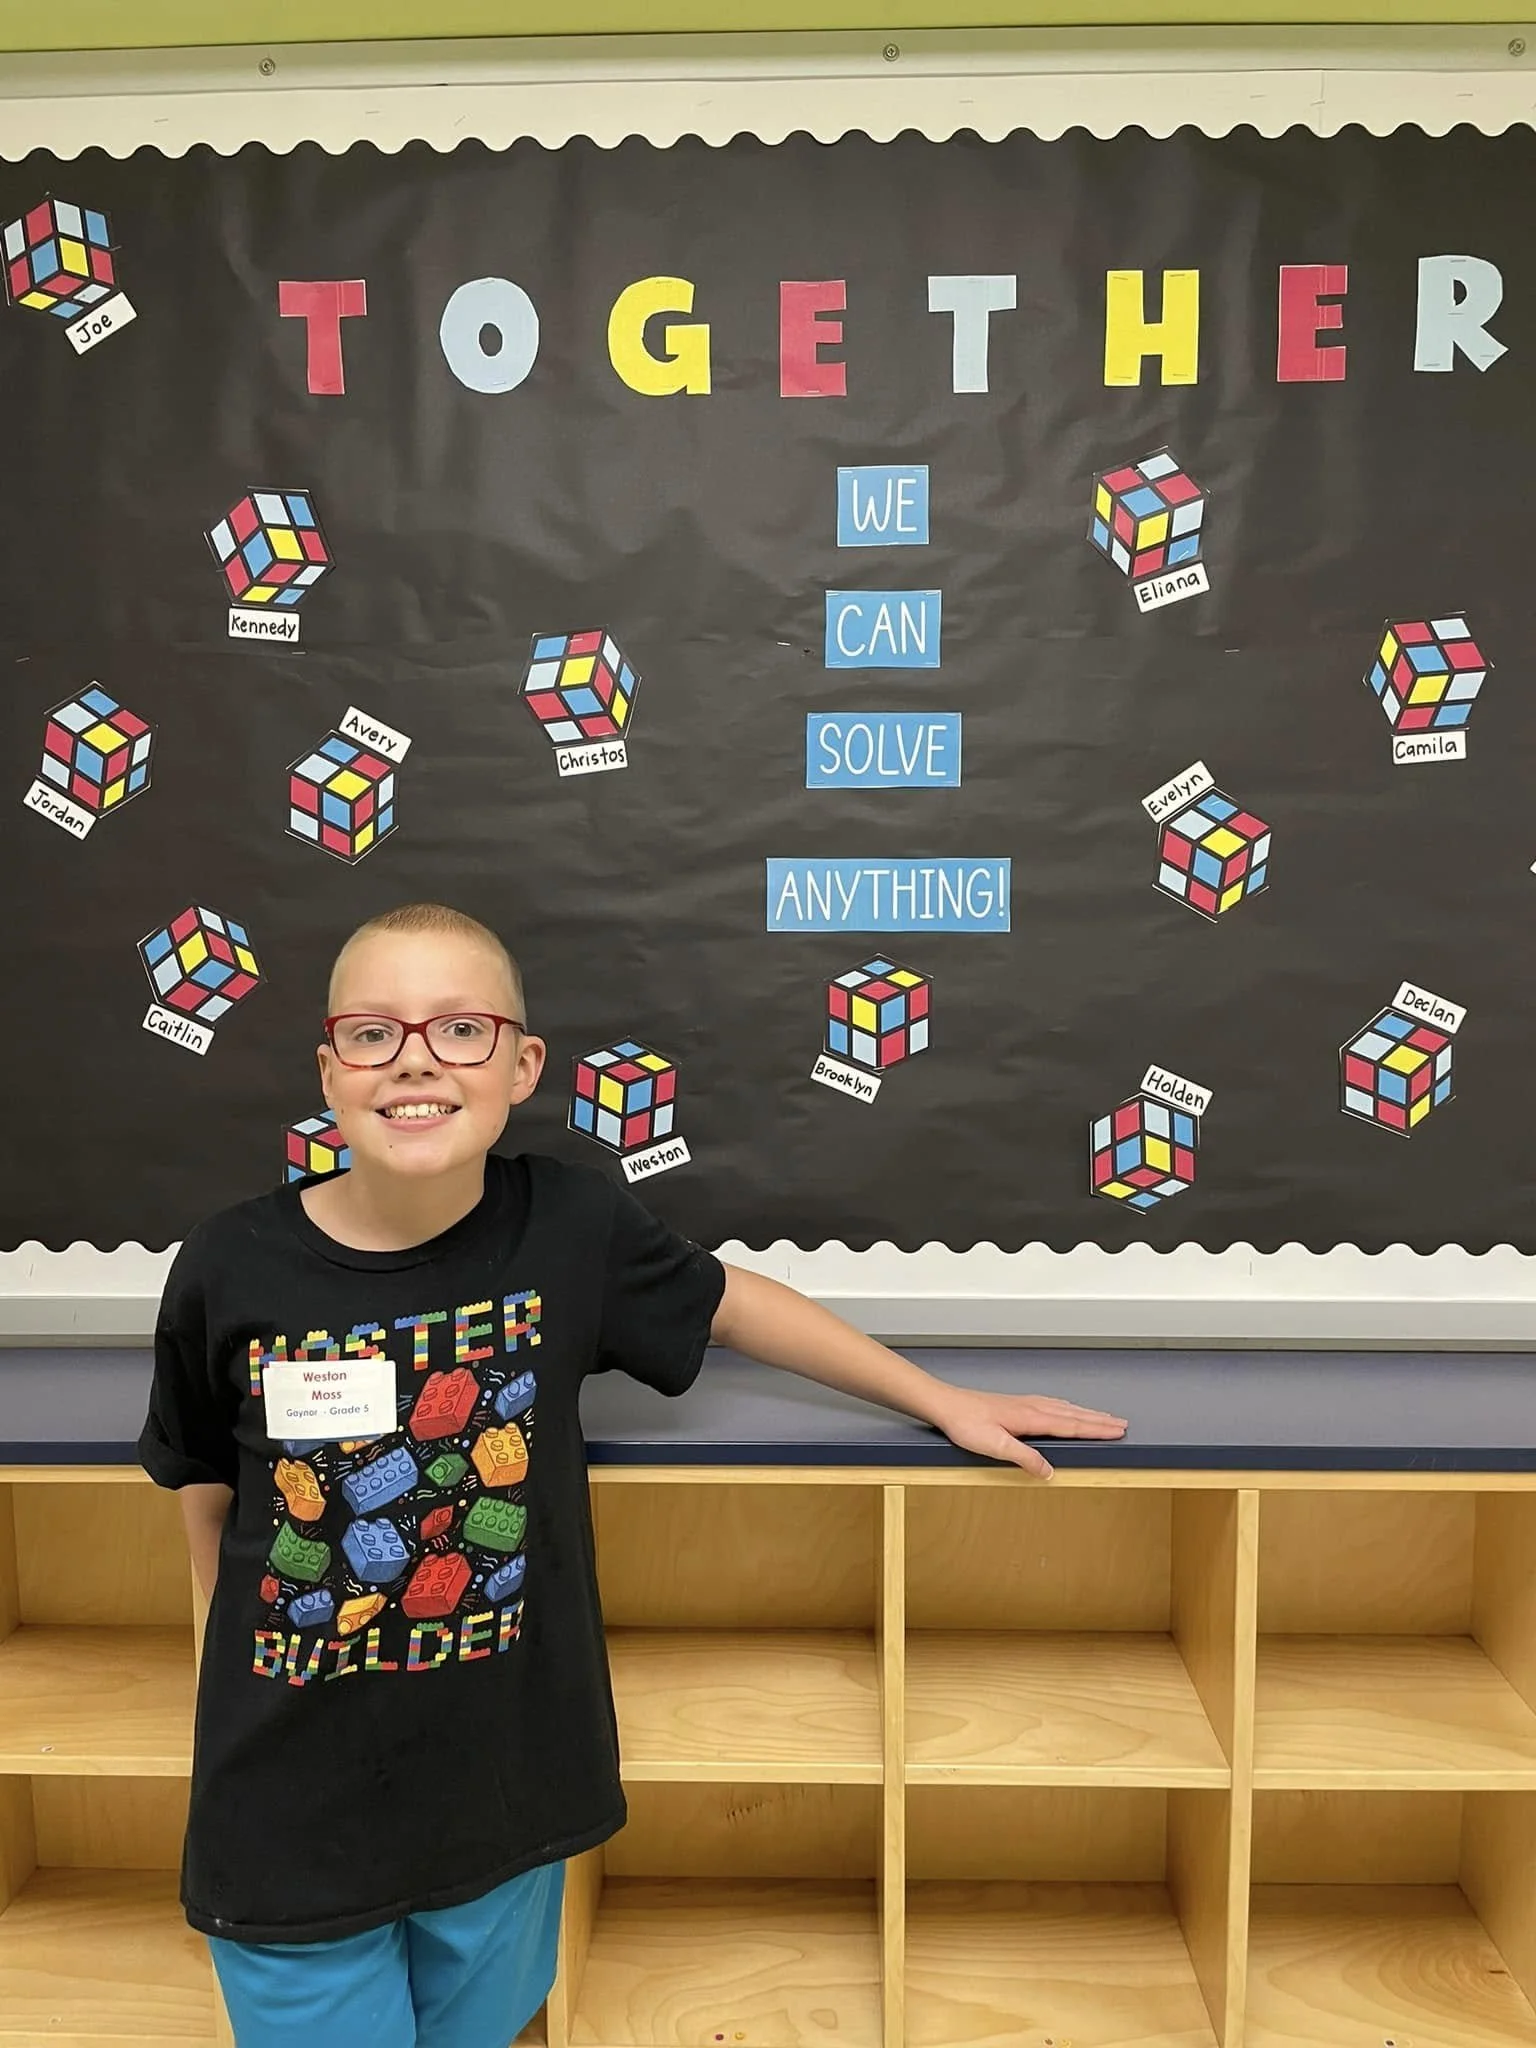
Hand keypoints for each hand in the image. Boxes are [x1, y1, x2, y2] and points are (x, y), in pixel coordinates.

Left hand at [930, 1390, 1128, 1478]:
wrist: (947, 1405)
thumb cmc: (966, 1424)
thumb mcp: (995, 1446)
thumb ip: (1024, 1458)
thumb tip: (1049, 1472)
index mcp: (1031, 1418)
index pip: (1072, 1425)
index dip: (1097, 1429)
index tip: (1118, 1430)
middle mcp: (1032, 1408)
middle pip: (1074, 1415)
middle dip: (1099, 1420)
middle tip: (1121, 1423)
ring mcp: (1025, 1404)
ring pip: (1065, 1408)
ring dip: (1086, 1413)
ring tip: (1103, 1417)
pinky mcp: (1017, 1404)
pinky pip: (1052, 1405)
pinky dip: (1068, 1408)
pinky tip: (1066, 1409)